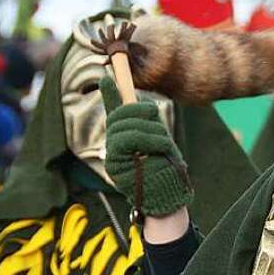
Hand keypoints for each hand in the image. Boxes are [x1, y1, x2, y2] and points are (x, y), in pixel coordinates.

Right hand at [100, 75, 192, 217]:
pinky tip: (158, 147)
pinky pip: (127, 138)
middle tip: (154, 112)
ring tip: (163, 144)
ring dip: (149, 128)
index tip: (107, 77)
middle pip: (119, 114)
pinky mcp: (113, 163)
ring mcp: (112, 154)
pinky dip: (147, 138)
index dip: (110, 94)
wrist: (167, 197)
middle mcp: (114, 144)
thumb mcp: (160, 140)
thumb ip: (148, 122)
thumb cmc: (166, 171)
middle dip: (138, 108)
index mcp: (125, 138)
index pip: (114, 112)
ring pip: (125, 124)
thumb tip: (141, 101)